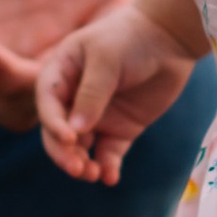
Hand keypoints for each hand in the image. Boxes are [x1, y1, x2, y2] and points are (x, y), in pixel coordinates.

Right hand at [37, 5, 199, 188]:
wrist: (169, 38)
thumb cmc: (130, 38)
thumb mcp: (107, 60)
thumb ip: (92, 94)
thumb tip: (75, 132)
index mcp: (60, 75)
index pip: (48, 105)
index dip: (54, 124)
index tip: (69, 139)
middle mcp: (73, 99)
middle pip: (59, 133)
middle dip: (64, 153)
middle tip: (78, 169)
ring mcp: (97, 116)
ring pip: (81, 148)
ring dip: (83, 164)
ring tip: (94, 174)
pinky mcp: (120, 129)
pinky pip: (108, 153)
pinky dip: (107, 167)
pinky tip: (110, 178)